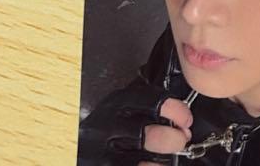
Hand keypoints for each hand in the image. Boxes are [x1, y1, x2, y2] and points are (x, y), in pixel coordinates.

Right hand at [78, 86, 192, 164]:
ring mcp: (101, 155)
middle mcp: (106, 128)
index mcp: (115, 104)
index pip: (150, 101)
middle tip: (181, 140)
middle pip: (147, 133)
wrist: (73, 147)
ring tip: (168, 160)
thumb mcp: (119, 110)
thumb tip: (180, 114)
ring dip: (162, 161)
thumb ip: (143, 108)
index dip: (174, 110)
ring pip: (142, 161)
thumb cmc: (104, 130)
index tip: (186, 119)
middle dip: (172, 138)